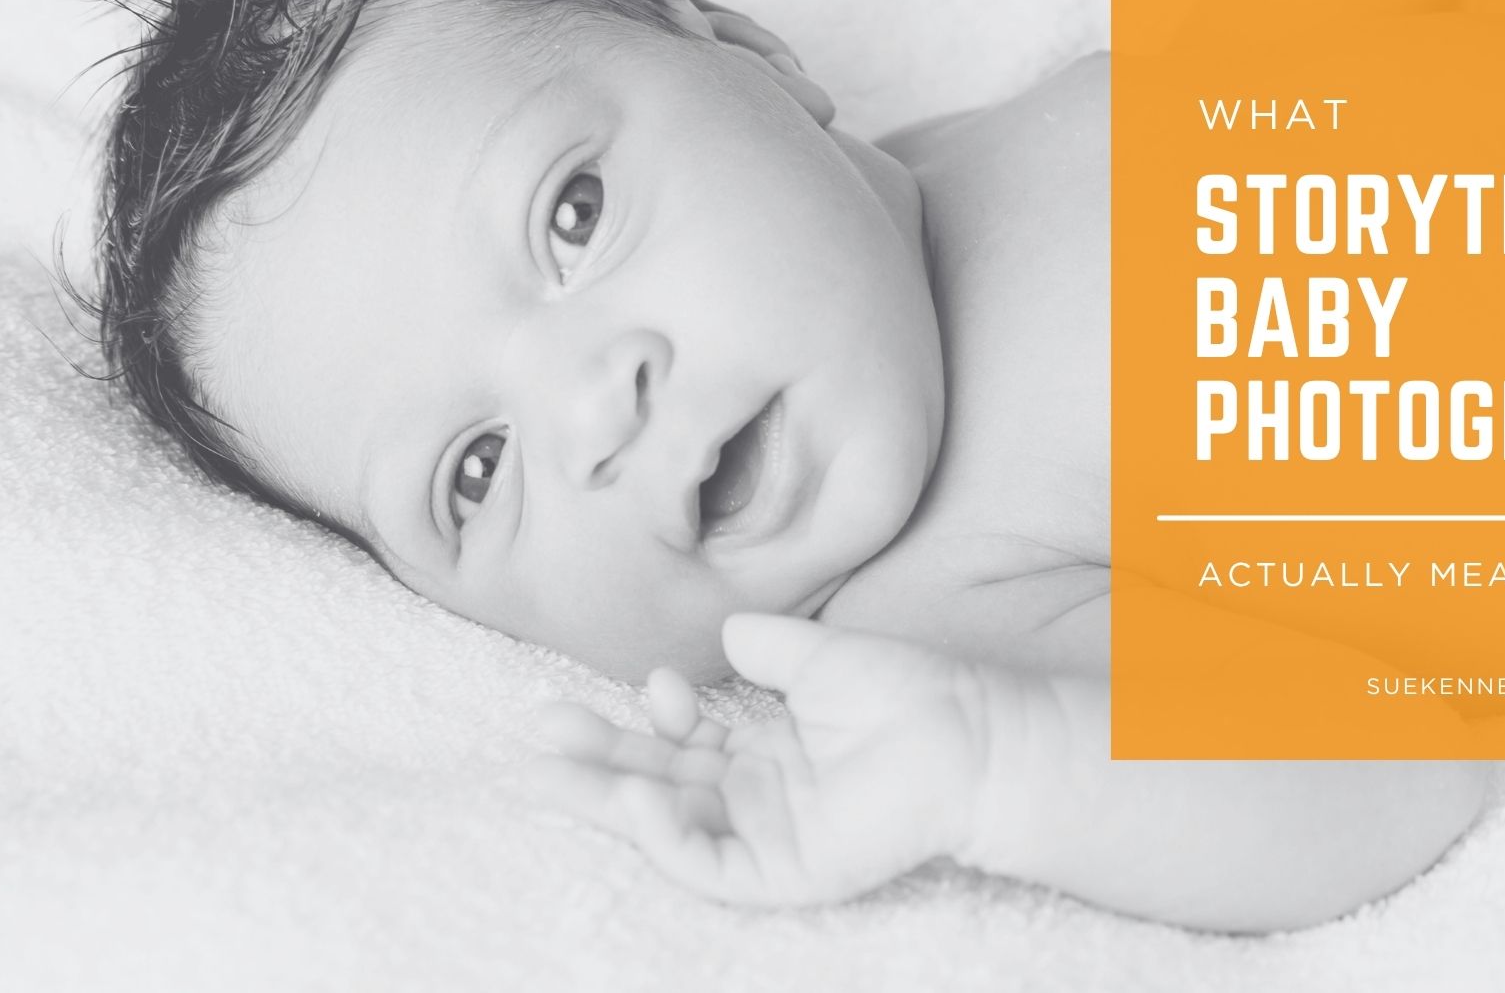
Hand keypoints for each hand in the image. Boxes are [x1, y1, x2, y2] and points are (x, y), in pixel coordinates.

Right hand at [523, 614, 991, 906]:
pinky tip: (638, 799)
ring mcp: (770, 839)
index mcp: (768, 753)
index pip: (685, 744)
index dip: (656, 717)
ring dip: (607, 798)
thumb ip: (769, 646)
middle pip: (659, 784)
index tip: (655, 679)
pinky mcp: (786, 873)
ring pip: (668, 827)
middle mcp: (760, 798)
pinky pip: (708, 867)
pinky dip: (667, 839)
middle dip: (595, 760)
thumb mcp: (820, 656)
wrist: (971, 730)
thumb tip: (726, 632)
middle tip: (533, 734)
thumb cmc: (909, 692)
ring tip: (547, 769)